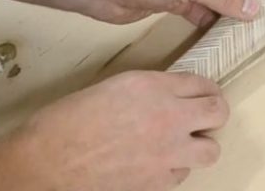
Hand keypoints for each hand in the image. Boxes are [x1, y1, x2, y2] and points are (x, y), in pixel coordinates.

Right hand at [0, 71, 229, 190]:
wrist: (44, 164)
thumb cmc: (66, 122)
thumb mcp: (112, 88)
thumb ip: (149, 89)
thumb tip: (170, 95)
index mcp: (153, 86)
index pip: (202, 83)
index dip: (204, 89)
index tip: (202, 94)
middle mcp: (168, 117)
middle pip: (219, 112)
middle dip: (213, 113)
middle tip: (202, 117)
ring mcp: (167, 153)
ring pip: (211, 150)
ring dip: (199, 145)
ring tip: (181, 144)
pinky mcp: (159, 182)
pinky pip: (183, 174)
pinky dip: (174, 169)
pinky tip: (157, 164)